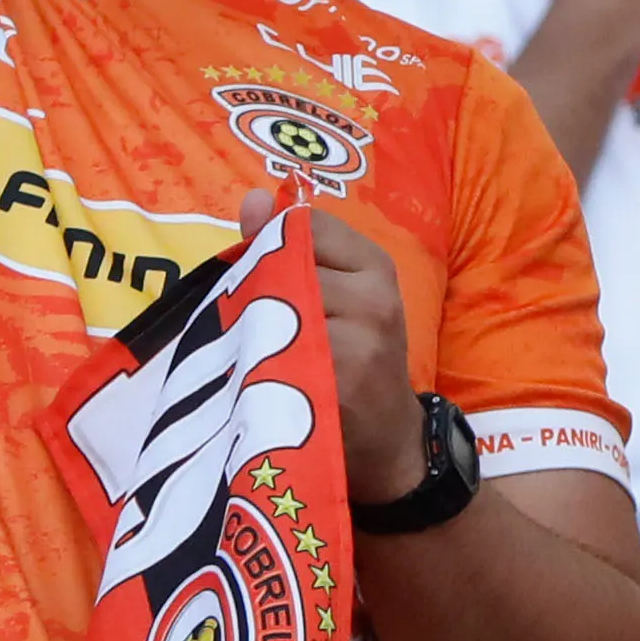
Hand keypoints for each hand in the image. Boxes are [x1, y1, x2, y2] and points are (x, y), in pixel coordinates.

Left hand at [277, 193, 418, 461]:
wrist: (387, 441)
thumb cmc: (356, 359)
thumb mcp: (338, 294)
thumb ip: (290, 247)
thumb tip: (252, 199)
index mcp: (376, 266)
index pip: (307, 226)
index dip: (276, 249)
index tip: (275, 282)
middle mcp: (374, 298)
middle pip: (283, 268)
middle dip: (258, 295)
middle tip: (258, 328)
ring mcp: (358, 344)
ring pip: (273, 312)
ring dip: (253, 332)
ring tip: (260, 355)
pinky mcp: (335, 385)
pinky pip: (274, 357)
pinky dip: (258, 366)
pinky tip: (261, 380)